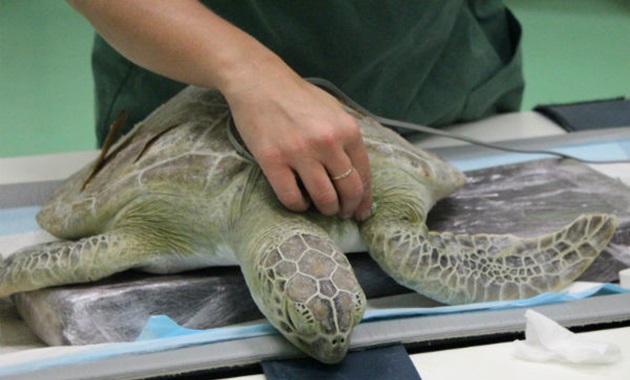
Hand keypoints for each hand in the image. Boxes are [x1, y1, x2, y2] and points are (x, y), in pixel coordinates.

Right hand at [224, 65, 371, 220]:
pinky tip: (298, 201)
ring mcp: (299, 152)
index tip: (361, 211)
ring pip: (324, 198)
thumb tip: (357, 175)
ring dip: (325, 209)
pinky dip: (298, 206)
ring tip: (320, 208)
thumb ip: (346, 139)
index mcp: (347, 130)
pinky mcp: (273, 161)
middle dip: (347, 208)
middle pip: (348, 190)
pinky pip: (292, 198)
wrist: (258, 80)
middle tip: (341, 213)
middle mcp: (327, 142)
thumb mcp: (333, 111)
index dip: (364, 199)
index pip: (364, 175)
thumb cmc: (297, 96)